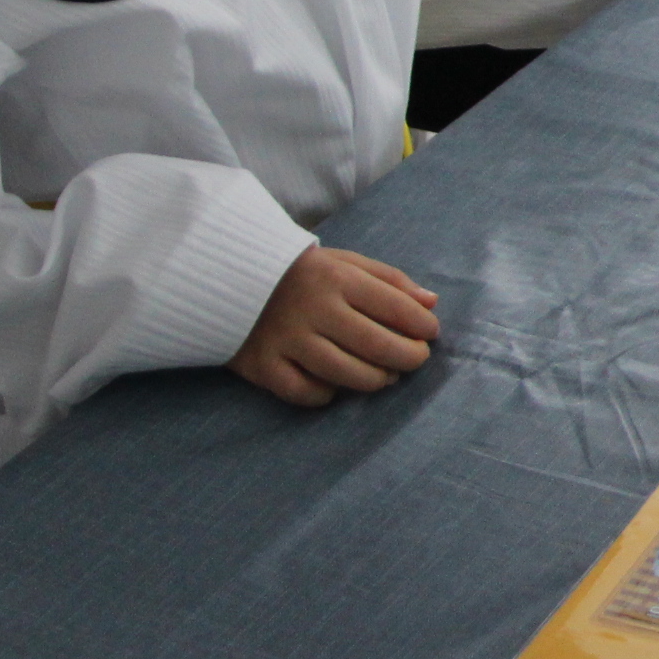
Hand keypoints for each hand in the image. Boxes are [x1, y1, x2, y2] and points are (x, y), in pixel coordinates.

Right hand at [230, 245, 440, 407]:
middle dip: (408, 357)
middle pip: (375, 344)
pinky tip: (337, 385)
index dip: (421, 325)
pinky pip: (304, 393)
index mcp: (336, 277)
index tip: (430, 333)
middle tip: (416, 359)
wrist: (227, 277)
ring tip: (386, 375)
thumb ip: (389, 280)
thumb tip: (431, 303)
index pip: (394, 306)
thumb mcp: (344, 263)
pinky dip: (327, 395)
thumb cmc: (300, 272)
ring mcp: (285, 339)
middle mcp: (312, 309)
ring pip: (345, 374)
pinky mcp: (261, 365)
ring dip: (376, 379)